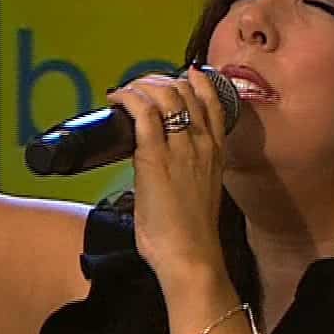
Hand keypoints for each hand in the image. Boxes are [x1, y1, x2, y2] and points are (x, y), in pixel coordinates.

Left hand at [105, 67, 233, 289]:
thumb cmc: (191, 236)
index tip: (179, 77)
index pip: (212, 102)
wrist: (191, 256)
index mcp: (216, 153)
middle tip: (139, 87)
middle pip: (185, 90)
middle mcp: (202, 143)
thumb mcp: (199, 194)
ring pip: (165, 94)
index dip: (195, 82)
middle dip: (159, 80)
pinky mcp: (155, 156)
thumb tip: (160, 171)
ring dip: (142, 85)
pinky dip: (128, 98)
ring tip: (127, 91)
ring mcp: (180, 148)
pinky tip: (117, 98)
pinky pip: (143, 112)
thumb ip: (186, 174)